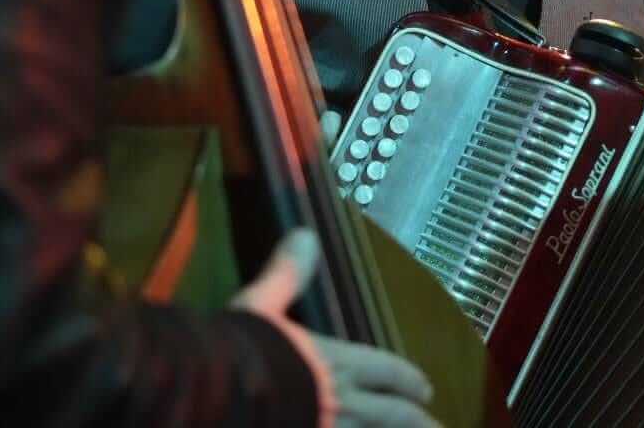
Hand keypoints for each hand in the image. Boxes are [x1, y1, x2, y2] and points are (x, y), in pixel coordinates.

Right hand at [234, 228, 437, 427]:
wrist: (211, 398)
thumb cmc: (238, 354)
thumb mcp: (259, 307)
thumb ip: (286, 275)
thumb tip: (305, 234)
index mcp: (334, 362)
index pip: (384, 369)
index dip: (407, 378)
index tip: (424, 387)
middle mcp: (341, 402)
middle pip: (393, 415)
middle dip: (417, 420)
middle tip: (433, 425)